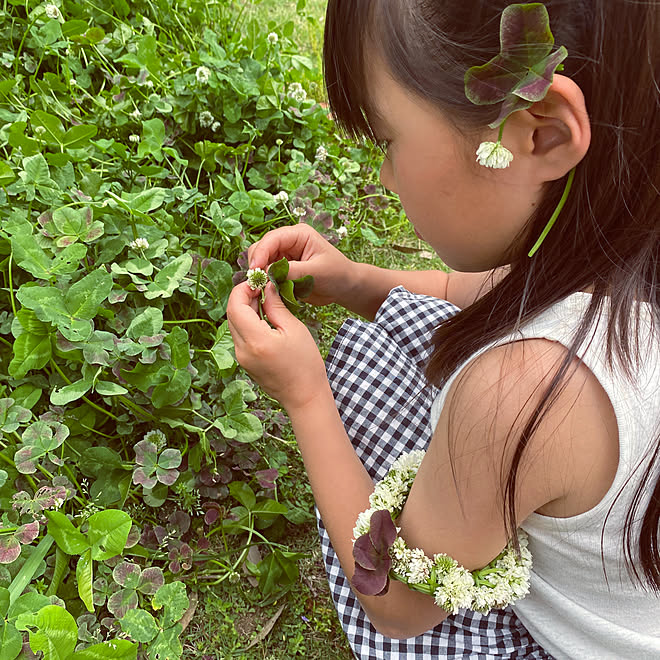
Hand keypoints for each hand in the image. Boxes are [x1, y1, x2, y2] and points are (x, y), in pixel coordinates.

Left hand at [226, 281, 330, 412]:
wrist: (304, 397)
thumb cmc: (305, 364)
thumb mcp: (294, 329)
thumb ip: (276, 306)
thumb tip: (266, 287)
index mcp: (255, 340)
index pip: (235, 305)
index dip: (243, 289)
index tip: (258, 282)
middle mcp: (242, 350)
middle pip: (231, 314)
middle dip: (243, 297)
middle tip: (262, 288)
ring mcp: (241, 358)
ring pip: (234, 324)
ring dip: (245, 309)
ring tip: (265, 302)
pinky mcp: (244, 362)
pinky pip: (240, 336)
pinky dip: (248, 323)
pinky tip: (264, 319)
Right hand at [248, 224, 356, 306]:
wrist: (345, 287)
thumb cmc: (337, 274)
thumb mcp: (317, 272)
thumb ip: (293, 271)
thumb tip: (269, 272)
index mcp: (299, 234)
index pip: (272, 239)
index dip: (261, 253)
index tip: (255, 269)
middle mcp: (288, 242)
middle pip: (261, 248)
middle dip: (257, 264)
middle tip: (257, 283)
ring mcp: (284, 256)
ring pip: (261, 262)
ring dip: (260, 275)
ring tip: (263, 289)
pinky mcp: (282, 270)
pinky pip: (267, 275)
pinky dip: (265, 283)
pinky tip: (268, 292)